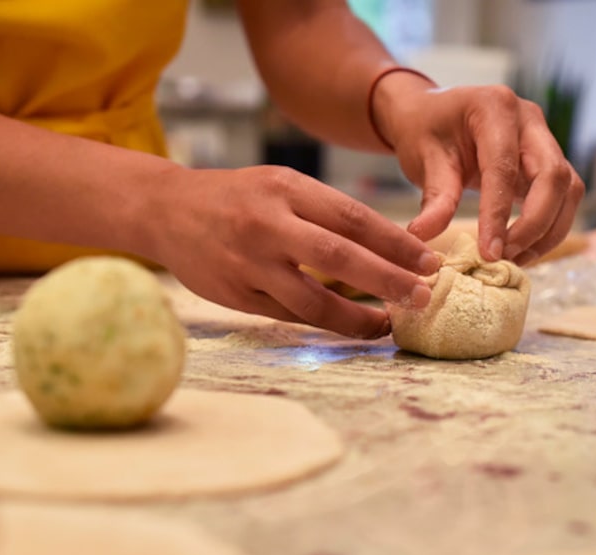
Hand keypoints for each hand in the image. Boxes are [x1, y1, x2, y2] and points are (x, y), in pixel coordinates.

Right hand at [143, 164, 439, 338]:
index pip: (353, 218)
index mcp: (286, 188)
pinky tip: (348, 327)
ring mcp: (249, 263)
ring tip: (387, 324)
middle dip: (388, 280)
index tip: (430, 263)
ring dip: (357, 317)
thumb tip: (390, 248)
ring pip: (313, 299)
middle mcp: (268, 224)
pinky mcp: (235, 295)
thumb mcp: (281, 185)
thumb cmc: (238, 197)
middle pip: (340, 257)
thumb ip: (326, 213)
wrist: (165, 210)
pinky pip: (288, 315)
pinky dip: (323, 324)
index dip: (397, 244)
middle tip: (422, 297)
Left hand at [375, 76, 584, 265]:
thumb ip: (434, 198)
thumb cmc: (427, 132)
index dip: (499, 214)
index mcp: (494, 107)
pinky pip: (563, 198)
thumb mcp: (423, 160)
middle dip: (535, 225)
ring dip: (548, 231)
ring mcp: (544, 139)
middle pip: (554, 176)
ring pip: (568, 190)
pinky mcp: (548, 162)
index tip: (489, 253)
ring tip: (514, 260)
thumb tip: (424, 235)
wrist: (434, 117)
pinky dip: (548, 228)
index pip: (505, 167)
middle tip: (505, 257)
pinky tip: (522, 250)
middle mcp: (529, 119)